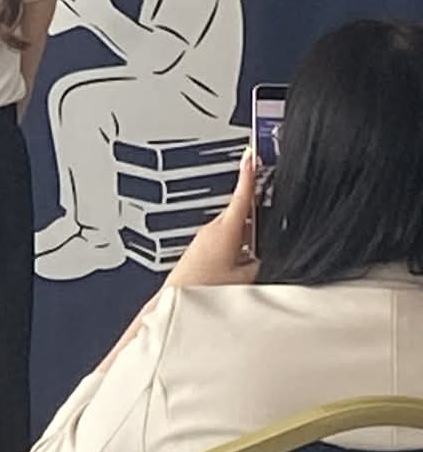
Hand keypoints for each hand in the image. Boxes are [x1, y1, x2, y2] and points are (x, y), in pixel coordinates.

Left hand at [165, 150, 258, 289]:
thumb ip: (262, 262)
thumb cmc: (205, 287)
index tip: (252, 153)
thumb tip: (273, 256)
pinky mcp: (202, 247)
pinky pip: (226, 239)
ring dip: (248, 236)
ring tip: (254, 256)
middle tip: (271, 223)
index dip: (249, 172)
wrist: (178, 298)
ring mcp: (206, 237)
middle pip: (243, 213)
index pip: (242, 193)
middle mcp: (214, 228)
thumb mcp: (247, 277)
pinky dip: (237, 245)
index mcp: (227, 229)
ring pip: (235, 228)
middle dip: (258, 217)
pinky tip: (241, 264)